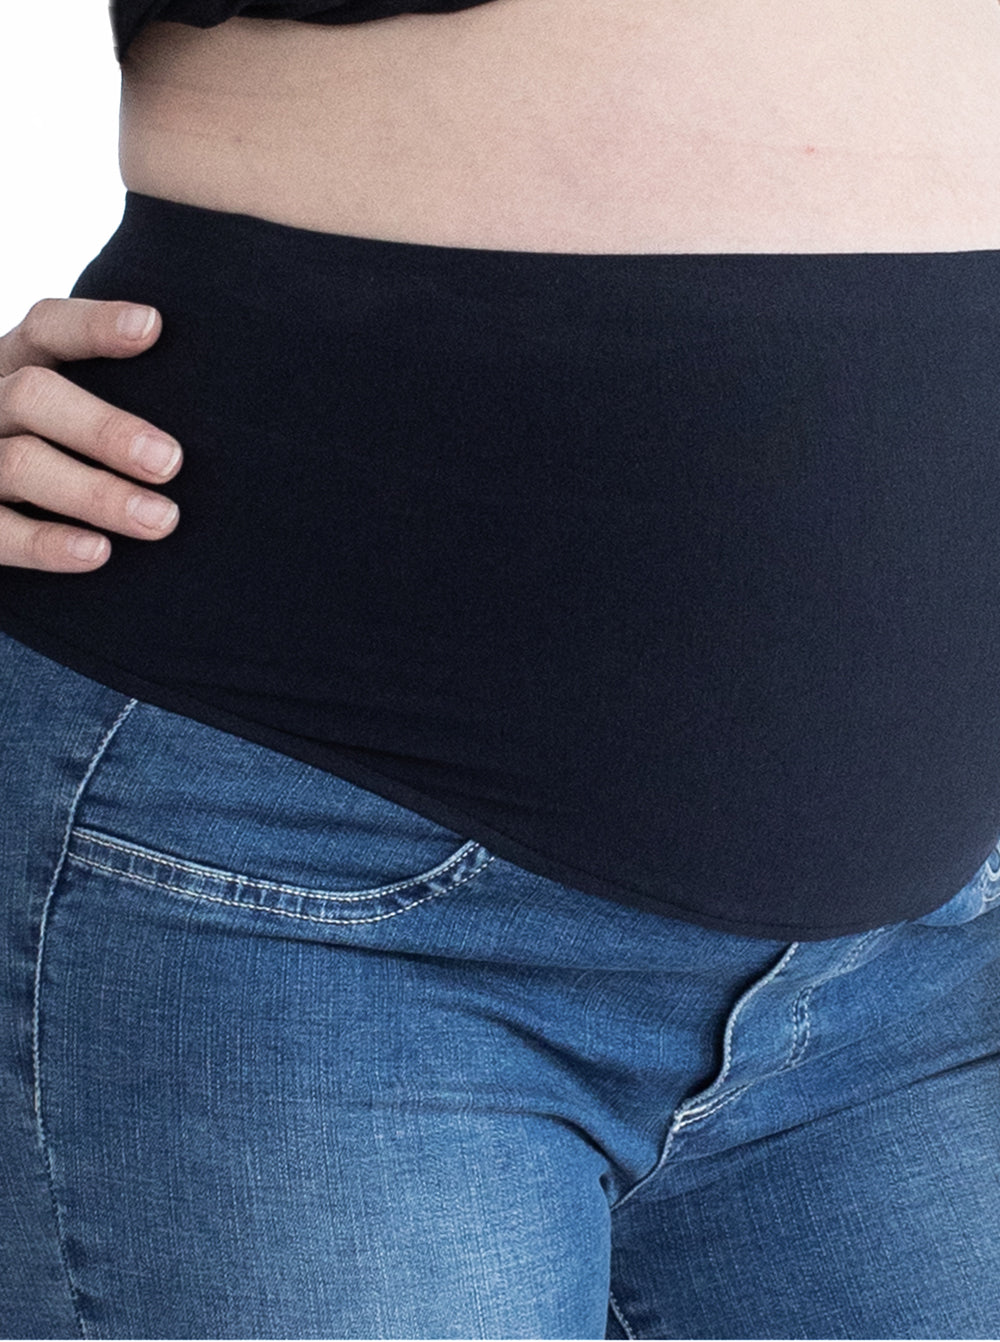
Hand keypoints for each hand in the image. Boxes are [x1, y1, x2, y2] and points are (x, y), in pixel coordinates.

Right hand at [0, 297, 182, 571]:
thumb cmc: (59, 460)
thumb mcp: (67, 417)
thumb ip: (117, 400)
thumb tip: (225, 410)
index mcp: (13, 367)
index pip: (47, 329)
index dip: (94, 326)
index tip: (154, 328)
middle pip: (33, 396)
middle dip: (105, 428)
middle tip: (171, 462)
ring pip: (20, 464)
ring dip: (96, 494)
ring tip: (162, 520)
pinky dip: (48, 543)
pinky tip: (100, 553)